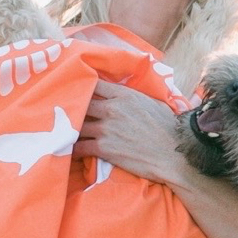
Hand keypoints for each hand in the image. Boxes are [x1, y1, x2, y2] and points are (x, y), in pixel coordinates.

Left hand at [71, 80, 191, 187]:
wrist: (174, 153)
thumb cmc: (167, 128)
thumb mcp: (151, 102)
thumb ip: (132, 97)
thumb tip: (123, 95)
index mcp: (124, 94)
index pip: (94, 84)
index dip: (83, 87)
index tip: (77, 92)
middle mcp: (111, 108)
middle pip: (81, 103)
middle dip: (73, 108)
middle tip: (64, 113)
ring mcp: (106, 128)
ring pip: (77, 125)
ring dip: (70, 129)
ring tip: (64, 132)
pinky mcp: (103, 148)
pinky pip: (80, 146)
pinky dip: (73, 149)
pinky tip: (69, 150)